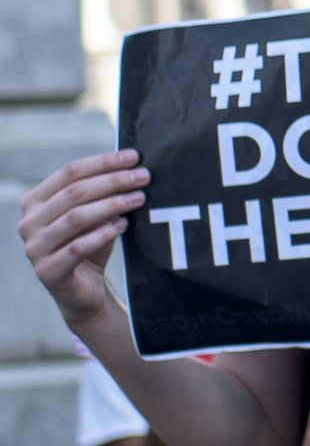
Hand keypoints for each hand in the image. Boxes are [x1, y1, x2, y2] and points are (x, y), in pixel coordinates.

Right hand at [17, 150, 149, 330]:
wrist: (84, 288)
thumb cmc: (90, 242)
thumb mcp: (95, 213)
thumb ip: (102, 192)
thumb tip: (132, 166)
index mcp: (35, 201)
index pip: (69, 172)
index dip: (103, 162)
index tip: (135, 157)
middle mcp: (28, 223)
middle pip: (75, 193)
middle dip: (113, 181)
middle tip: (144, 177)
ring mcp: (34, 248)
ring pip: (76, 218)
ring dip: (112, 204)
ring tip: (139, 199)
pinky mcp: (48, 271)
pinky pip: (78, 247)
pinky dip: (103, 233)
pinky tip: (123, 225)